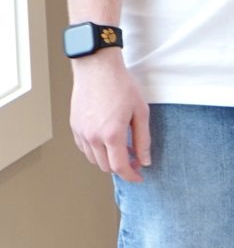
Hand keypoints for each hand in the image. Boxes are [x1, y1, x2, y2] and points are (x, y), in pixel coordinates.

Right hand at [70, 55, 149, 182]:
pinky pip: (84, 148)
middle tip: (135, 159)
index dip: (130, 176)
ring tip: (123, 147)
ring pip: (93, 159)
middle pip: (105, 166)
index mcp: (111, 134)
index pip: (119, 167)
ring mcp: (81, 133)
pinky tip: (107, 140)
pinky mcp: (74, 127)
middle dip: (121, 167)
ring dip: (108, 159)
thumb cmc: (121, 86)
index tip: (139, 177)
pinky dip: (96, 150)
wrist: (97, 69)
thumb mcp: (140, 112)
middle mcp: (92, 137)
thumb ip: (143, 139)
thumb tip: (144, 160)